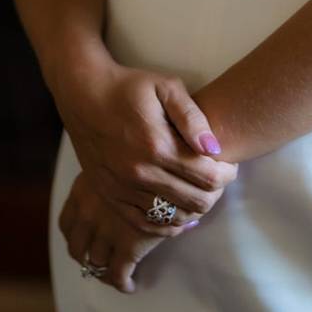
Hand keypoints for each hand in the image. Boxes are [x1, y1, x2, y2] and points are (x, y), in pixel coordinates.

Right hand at [50, 54, 237, 232]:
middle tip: (216, 179)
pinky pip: (145, 224)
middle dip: (215, 193)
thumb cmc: (128, 87)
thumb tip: (214, 148)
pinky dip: (167, 225)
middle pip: (195, 201)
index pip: (208, 176)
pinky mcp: (110, 195)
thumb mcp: (166, 88)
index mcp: (157, 145)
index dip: (227, 173)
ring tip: (198, 191)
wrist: (83, 94)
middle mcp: (140, 172)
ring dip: (193, 209)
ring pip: (172, 217)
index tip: (229, 164)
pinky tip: (178, 215)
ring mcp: (123, 188)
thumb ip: (192, 117)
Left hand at [59, 169, 195, 292]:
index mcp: (83, 191)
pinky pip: (119, 274)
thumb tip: (123, 191)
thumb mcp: (122, 163)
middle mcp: (88, 213)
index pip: (66, 223)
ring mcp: (107, 232)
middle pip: (76, 247)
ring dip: (102, 273)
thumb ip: (115, 180)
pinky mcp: (129, 246)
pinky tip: (130, 286)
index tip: (83, 241)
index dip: (74, 236)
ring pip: (95, 264)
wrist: (171, 166)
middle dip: (85, 258)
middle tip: (97, 262)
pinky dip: (122, 284)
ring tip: (114, 276)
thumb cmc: (150, 157)